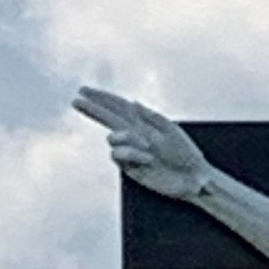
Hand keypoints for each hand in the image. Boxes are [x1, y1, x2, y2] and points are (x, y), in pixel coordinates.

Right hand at [72, 86, 211, 200]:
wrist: (192, 178)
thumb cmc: (187, 154)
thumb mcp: (172, 131)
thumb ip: (152, 116)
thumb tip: (133, 102)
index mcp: (144, 122)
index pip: (118, 106)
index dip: (101, 98)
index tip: (84, 90)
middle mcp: (134, 135)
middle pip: (107, 118)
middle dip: (92, 109)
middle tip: (76, 101)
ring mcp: (130, 151)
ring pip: (112, 138)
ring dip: (126, 139)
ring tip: (148, 148)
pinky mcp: (129, 167)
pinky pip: (118, 155)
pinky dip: (131, 154)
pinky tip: (147, 159)